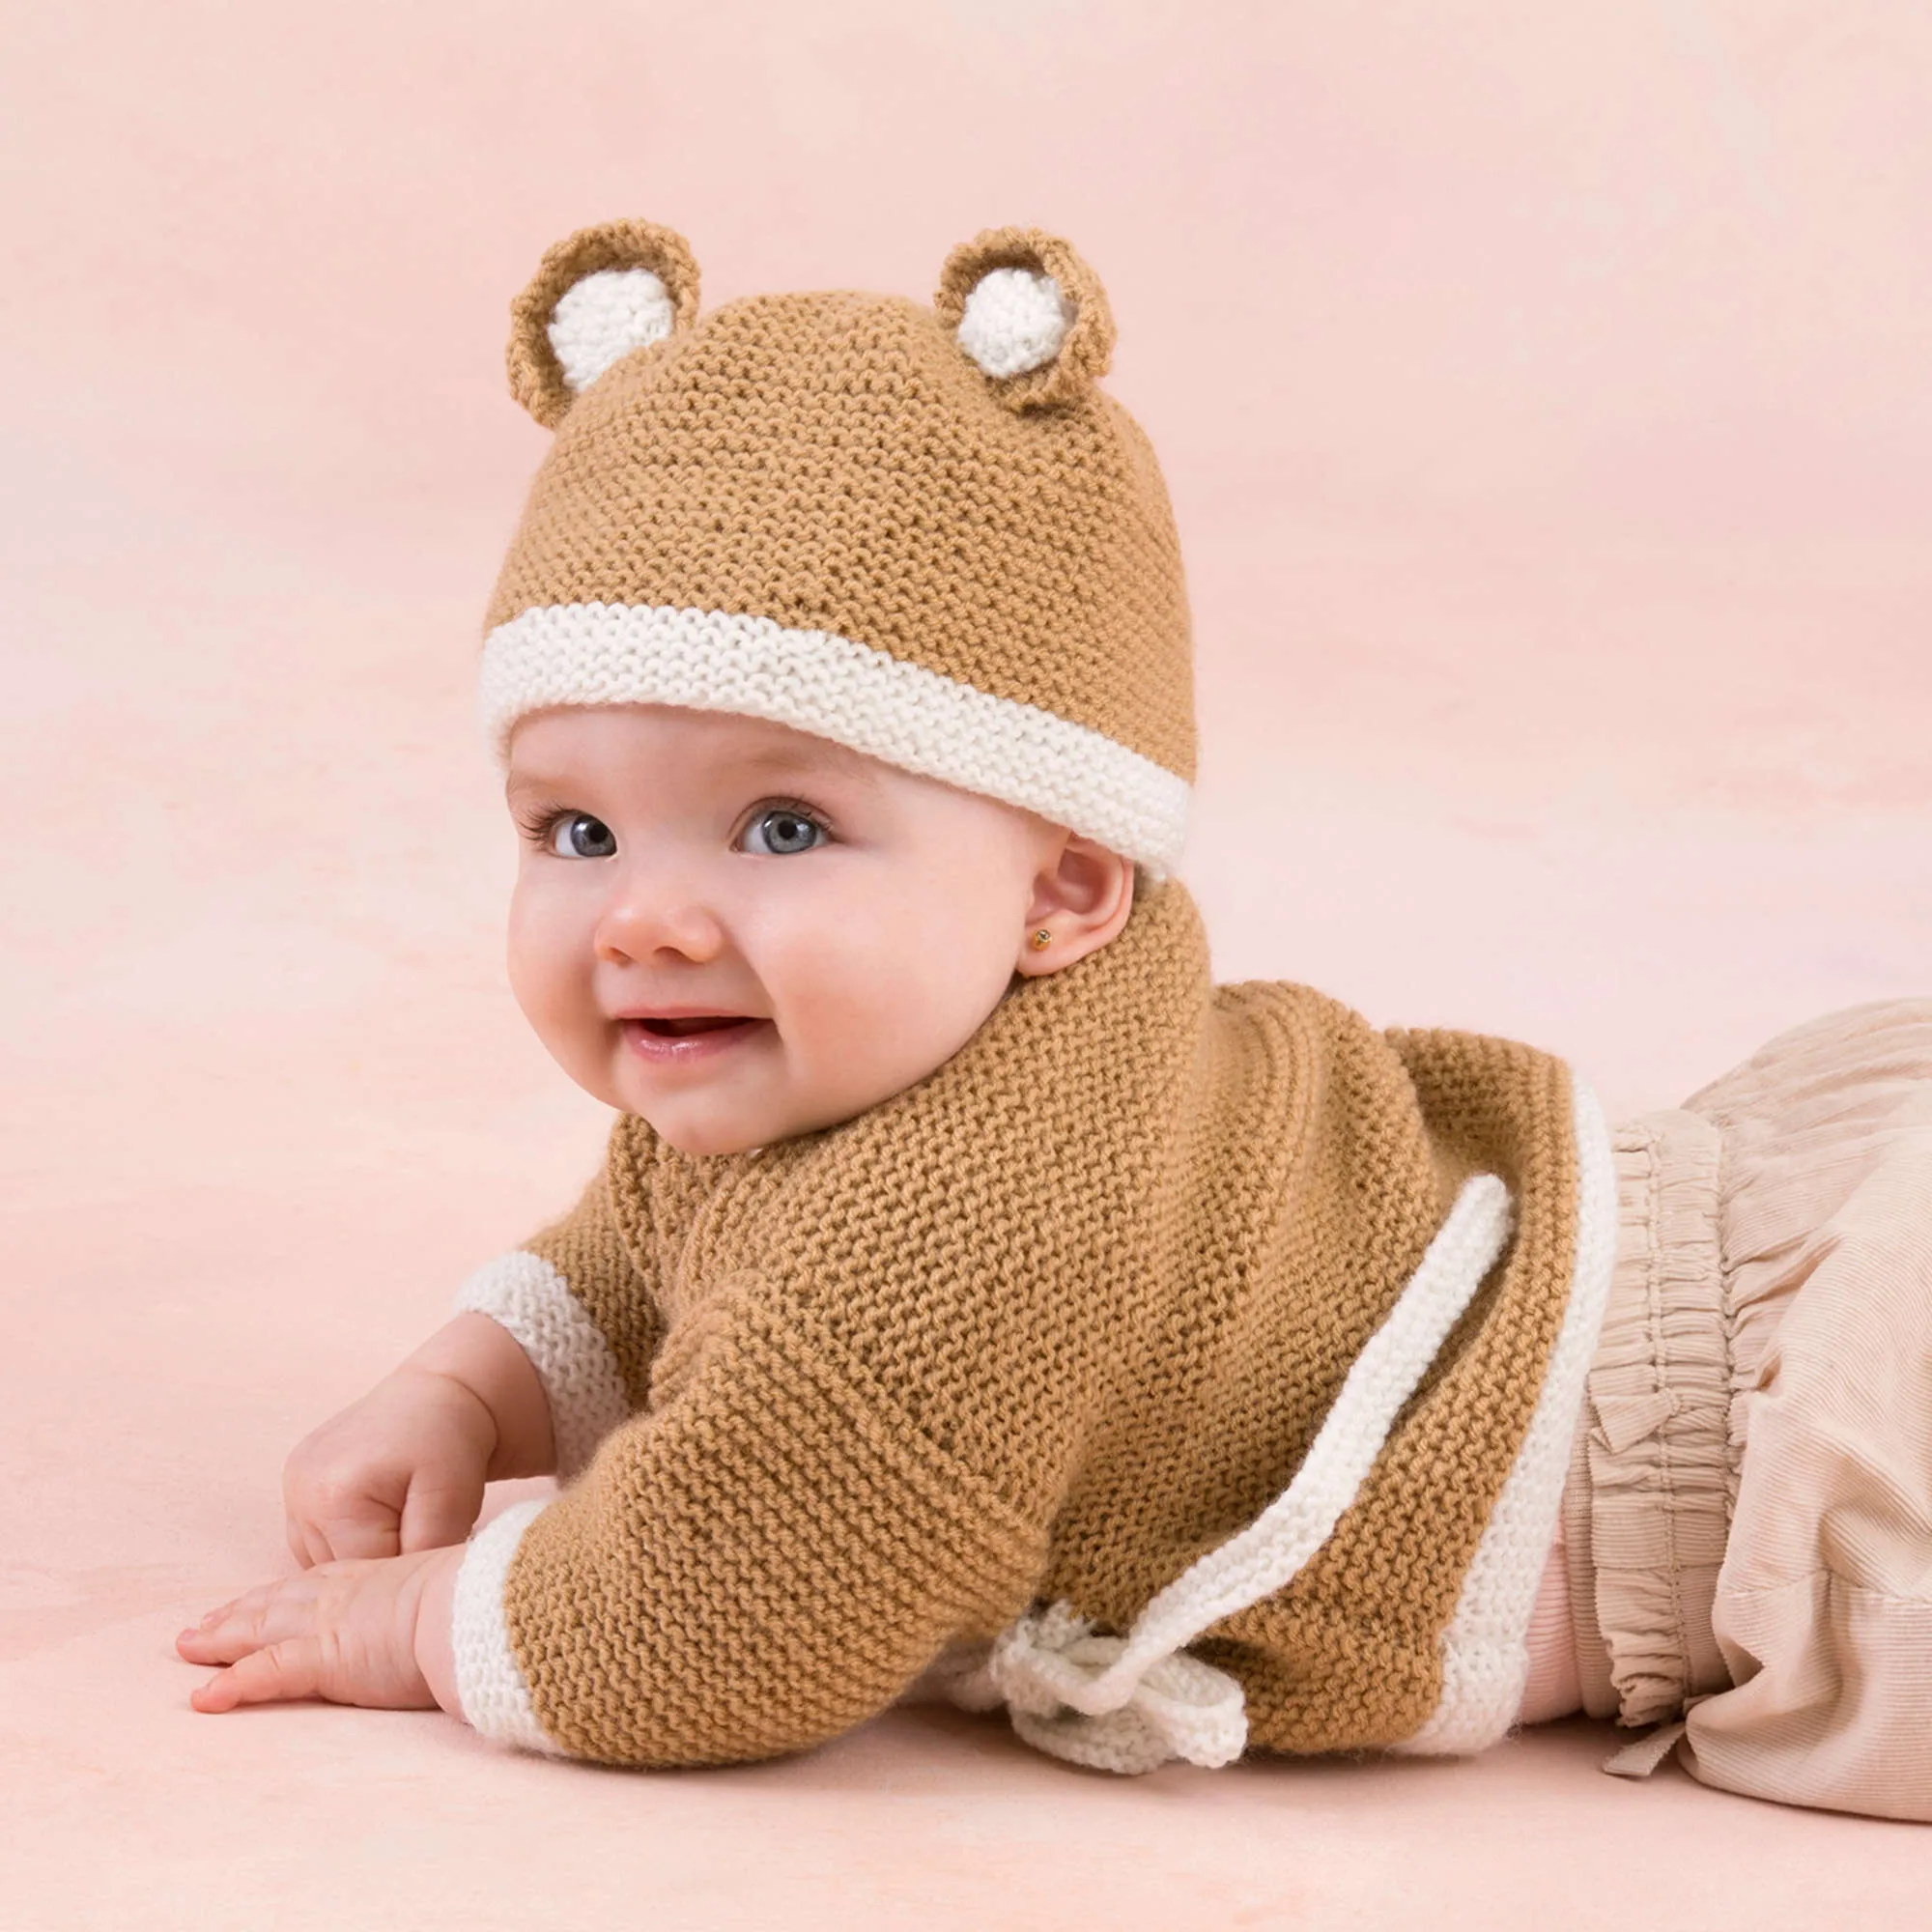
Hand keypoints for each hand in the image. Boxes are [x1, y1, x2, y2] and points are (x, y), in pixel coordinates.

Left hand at [176, 1544, 465, 1718]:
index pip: (313, 1583)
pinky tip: (206, 1698)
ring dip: (222, 1641)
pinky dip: (235, 1684)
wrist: (479, 1603)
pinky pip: (268, 1672)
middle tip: (201, 1626)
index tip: (254, 1597)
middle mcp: (343, 1596)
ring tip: (189, 1650)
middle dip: (236, 1613)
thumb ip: (437, 1608)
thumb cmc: (480, 1599)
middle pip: (276, 1602)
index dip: (278, 1591)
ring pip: (261, 1630)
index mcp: (375, 1578)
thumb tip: (453, 1618)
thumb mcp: (453, 1595)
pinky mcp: (326, 1659)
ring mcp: (331, 1625)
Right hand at [282, 1367, 494, 1567]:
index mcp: (333, 1498)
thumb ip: (424, 1555)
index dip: (400, 1580)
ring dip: (362, 1555)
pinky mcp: (294, 1484)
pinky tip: (378, 1520)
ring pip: (323, 1562)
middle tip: (419, 1539)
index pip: (361, 1580)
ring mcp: (291, 1487)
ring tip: (401, 1523)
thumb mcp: (451, 1501)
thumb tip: (402, 1603)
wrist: (437, 1394)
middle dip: (382, 1566)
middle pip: (338, 1574)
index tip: (430, 1560)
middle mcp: (300, 1492)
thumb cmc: (450, 1443)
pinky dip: (345, 1541)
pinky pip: (314, 1540)